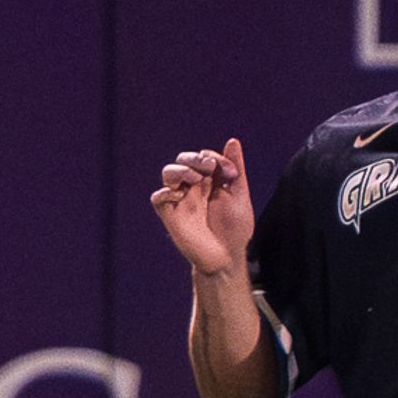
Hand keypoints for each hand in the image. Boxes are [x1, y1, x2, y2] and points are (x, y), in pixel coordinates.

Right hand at [151, 139, 253, 276]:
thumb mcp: (239, 194)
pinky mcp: (171, 215)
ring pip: (168, 173)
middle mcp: (193, 188)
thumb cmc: (235, 229)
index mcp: (209, 181)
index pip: (204, 157)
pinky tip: (182, 197)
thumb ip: (235, 168)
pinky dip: (167, 192)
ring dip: (180, 170)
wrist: (226, 257)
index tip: (230, 174)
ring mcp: (181, 200)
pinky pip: (158, 197)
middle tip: (209, 166)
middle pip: (183, 160)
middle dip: (194, 158)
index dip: (215, 158)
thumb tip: (232, 140)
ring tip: (195, 179)